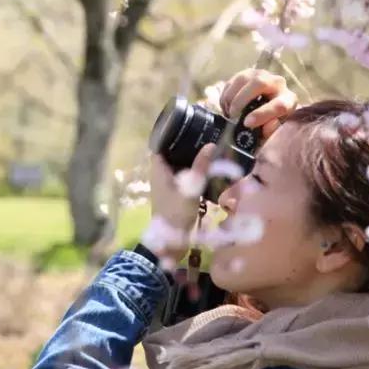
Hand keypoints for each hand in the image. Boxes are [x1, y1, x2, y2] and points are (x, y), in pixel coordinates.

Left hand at [146, 143, 216, 263]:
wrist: (171, 242)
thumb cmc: (176, 213)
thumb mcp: (190, 189)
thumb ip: (200, 167)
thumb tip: (210, 145)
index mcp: (158, 170)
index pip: (160, 145)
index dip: (170, 135)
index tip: (187, 126)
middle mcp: (160, 175)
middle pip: (171, 154)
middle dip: (186, 146)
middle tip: (204, 136)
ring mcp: (167, 186)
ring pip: (179, 167)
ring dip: (191, 160)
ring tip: (209, 149)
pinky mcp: (176, 195)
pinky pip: (184, 178)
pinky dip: (194, 173)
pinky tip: (208, 170)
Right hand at [219, 68, 298, 139]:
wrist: (262, 108)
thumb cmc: (267, 122)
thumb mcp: (270, 131)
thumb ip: (268, 132)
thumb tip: (265, 128)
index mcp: (289, 100)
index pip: (279, 105)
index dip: (262, 114)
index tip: (246, 123)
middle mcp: (278, 83)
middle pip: (260, 83)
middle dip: (242, 100)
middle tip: (233, 115)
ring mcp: (262, 75)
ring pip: (243, 79)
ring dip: (231, 97)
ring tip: (229, 112)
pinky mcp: (247, 73)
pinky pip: (233, 80)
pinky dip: (226, 95)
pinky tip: (227, 106)